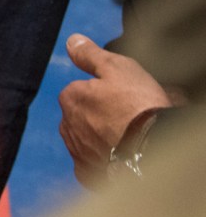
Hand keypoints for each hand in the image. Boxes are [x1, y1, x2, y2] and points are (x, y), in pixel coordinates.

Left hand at [58, 33, 169, 185]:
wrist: (149, 151)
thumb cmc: (135, 106)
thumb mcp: (117, 68)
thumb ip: (90, 55)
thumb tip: (72, 41)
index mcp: (70, 98)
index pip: (85, 90)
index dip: (110, 92)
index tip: (131, 96)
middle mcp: (66, 126)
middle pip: (88, 115)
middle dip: (107, 115)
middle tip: (137, 117)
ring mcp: (77, 152)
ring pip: (91, 139)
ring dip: (107, 137)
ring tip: (136, 137)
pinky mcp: (89, 175)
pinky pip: (95, 163)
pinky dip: (108, 160)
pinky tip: (125, 157)